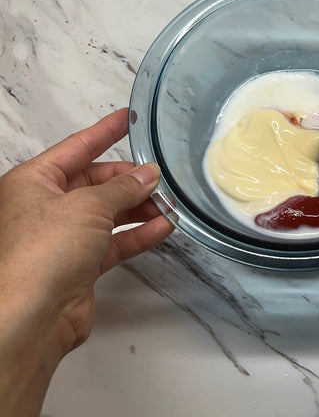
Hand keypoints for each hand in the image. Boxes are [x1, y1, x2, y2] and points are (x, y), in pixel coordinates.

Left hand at [0, 108, 173, 415]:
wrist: (29, 319)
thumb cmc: (41, 254)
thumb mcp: (88, 206)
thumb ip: (123, 188)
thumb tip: (148, 176)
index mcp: (34, 182)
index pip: (77, 147)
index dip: (105, 131)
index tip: (128, 118)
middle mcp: (45, 207)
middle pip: (96, 182)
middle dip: (130, 179)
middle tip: (160, 176)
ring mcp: (62, 237)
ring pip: (108, 213)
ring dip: (139, 208)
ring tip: (170, 203)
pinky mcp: (78, 265)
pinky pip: (114, 242)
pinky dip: (139, 234)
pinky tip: (163, 227)